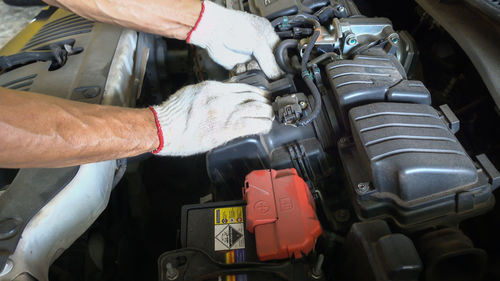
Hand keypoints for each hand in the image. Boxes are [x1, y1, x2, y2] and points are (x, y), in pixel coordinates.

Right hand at [150, 81, 273, 155]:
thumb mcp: (193, 92)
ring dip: (267, 113)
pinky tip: (266, 126)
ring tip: (270, 116)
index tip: (262, 95)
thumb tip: (225, 93)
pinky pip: (251, 124)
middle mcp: (222, 97)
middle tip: (270, 106)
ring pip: (256, 108)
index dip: (256, 92)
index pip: (243, 86)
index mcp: (213, 87)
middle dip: (265, 101)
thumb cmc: (174, 114)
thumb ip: (210, 92)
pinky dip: (262, 124)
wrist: (164, 128)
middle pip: (253, 95)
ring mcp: (225, 112)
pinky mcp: (226, 128)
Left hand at [187, 1, 283, 79]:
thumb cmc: (233, 27)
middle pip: (270, 65)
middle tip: (271, 75)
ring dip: (257, 73)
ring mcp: (249, 57)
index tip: (285, 73)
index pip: (281, 53)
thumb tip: (277, 75)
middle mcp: (259, 47)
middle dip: (270, 71)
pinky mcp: (239, 65)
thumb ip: (269, 61)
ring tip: (252, 67)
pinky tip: (243, 69)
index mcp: (267, 36)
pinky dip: (245, 75)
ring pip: (259, 72)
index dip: (283, 63)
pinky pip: (246, 76)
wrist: (213, 31)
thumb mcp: (258, 42)